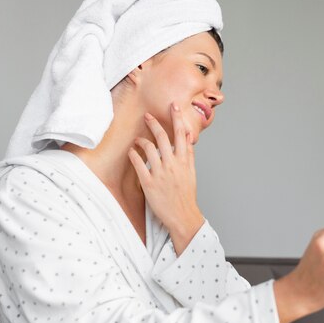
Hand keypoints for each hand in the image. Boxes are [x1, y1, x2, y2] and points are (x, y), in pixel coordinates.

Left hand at [128, 103, 203, 252]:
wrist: (183, 215)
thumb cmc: (186, 195)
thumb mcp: (191, 173)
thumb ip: (188, 155)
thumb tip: (187, 140)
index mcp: (185, 161)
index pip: (181, 134)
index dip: (177, 118)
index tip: (173, 107)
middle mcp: (173, 164)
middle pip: (163, 137)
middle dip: (154, 123)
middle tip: (147, 115)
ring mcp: (161, 173)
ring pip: (149, 148)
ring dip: (141, 140)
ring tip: (137, 139)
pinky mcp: (149, 183)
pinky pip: (139, 164)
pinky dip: (134, 155)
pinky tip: (131, 152)